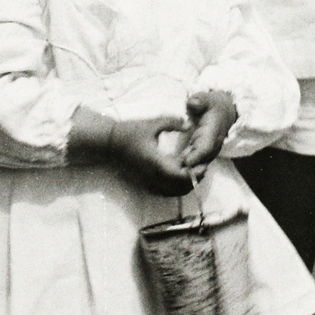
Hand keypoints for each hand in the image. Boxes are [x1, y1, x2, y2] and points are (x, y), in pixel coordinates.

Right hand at [69, 108, 192, 194]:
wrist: (110, 143)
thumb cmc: (130, 131)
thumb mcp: (152, 123)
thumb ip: (172, 123)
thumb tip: (189, 124)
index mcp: (155, 162)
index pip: (179, 176)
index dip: (194, 173)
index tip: (204, 164)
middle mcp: (153, 176)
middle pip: (180, 188)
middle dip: (194, 179)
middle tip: (203, 166)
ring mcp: (149, 181)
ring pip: (173, 191)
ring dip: (186, 184)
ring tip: (194, 169)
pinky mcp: (146, 183)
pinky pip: (166, 190)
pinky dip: (177, 185)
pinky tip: (181, 171)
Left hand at [181, 89, 237, 173]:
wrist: (223, 111)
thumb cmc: (211, 104)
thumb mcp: (206, 99)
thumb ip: (199, 101)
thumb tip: (192, 103)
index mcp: (213, 131)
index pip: (206, 146)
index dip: (197, 155)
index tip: (186, 161)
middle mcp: (212, 144)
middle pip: (204, 160)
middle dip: (192, 169)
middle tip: (178, 175)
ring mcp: (209, 150)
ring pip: (201, 164)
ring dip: (190, 172)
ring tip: (175, 178)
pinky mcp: (203, 153)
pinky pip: (197, 164)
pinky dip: (188, 170)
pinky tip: (176, 174)